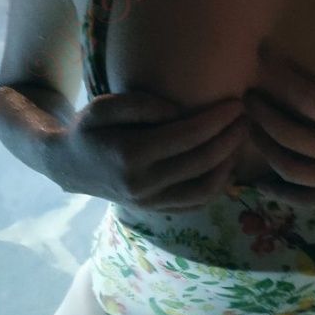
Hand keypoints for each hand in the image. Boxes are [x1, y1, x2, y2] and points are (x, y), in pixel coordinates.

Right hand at [52, 91, 248, 212]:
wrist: (68, 166)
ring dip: (229, 164)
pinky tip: (227, 164)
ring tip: (240, 140)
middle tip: (246, 119)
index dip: (217, 120)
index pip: (187, 136)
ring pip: (204, 189)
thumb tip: (181, 111)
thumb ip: (143, 104)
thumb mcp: (105, 105)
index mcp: (130, 155)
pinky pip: (196, 204)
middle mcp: (142, 184)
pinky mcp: (156, 210)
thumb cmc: (89, 128)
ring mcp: (150, 202)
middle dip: (230, 139)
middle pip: (201, 162)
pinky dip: (217, 186)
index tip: (236, 104)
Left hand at [242, 15, 314, 222]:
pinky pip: (302, 200)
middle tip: (247, 95)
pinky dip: (278, 192)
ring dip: (263, 147)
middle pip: (292, 135)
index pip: (313, 101)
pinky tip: (257, 181)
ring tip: (248, 126)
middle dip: (264, 114)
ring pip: (290, 168)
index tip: (263, 57)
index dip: (284, 78)